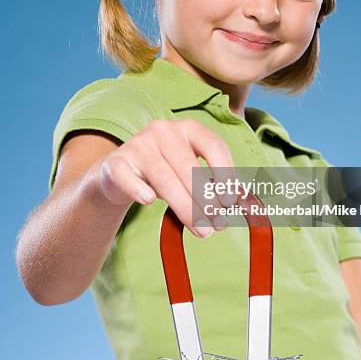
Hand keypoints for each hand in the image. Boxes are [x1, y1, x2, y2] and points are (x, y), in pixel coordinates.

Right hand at [92, 119, 237, 237]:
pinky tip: (149, 201)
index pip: (213, 146)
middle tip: (218, 226)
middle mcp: (163, 131)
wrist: (118, 175)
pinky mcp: (116, 162)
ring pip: (164, 178)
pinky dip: (140, 189)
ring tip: (201, 230)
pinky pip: (128, 177)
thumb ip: (215, 185)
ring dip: (185, 207)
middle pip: (189, 168)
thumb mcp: (191, 174)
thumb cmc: (165, 173)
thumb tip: (244, 205)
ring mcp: (138, 144)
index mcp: (188, 129)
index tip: (231, 203)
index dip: (225, 174)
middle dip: (206, 201)